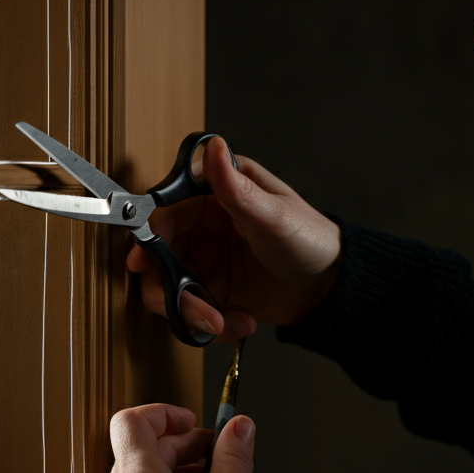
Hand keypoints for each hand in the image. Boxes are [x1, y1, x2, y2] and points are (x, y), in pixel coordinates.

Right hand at [126, 137, 342, 340]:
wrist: (329, 288)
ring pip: (167, 290)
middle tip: (196, 308)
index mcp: (214, 197)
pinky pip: (188, 313)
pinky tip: (241, 322)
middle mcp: (202, 229)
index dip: (149, 237)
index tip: (144, 261)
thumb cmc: (310, 239)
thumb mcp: (274, 214)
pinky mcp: (210, 292)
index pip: (165, 213)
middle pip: (157, 258)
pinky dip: (208, 325)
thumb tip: (213, 147)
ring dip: (190, 313)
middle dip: (171, 290)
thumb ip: (236, 188)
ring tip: (223, 322)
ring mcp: (203, 263)